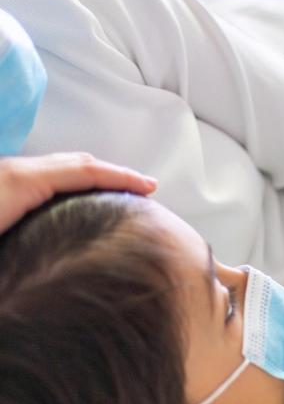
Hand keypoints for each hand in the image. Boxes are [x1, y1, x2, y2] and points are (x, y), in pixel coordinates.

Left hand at [0, 152, 156, 233]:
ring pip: (61, 167)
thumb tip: (90, 241)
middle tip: (141, 186)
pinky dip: (72, 182)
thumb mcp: (13, 222)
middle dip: (114, 172)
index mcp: (23, 179)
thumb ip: (50, 223)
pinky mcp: (3, 186)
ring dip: (94, 175)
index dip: (122, 176)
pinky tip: (76, 199)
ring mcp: (8, 176)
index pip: (85, 170)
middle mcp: (16, 171)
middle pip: (77, 162)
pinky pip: (45, 176)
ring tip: (117, 190)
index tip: (149, 187)